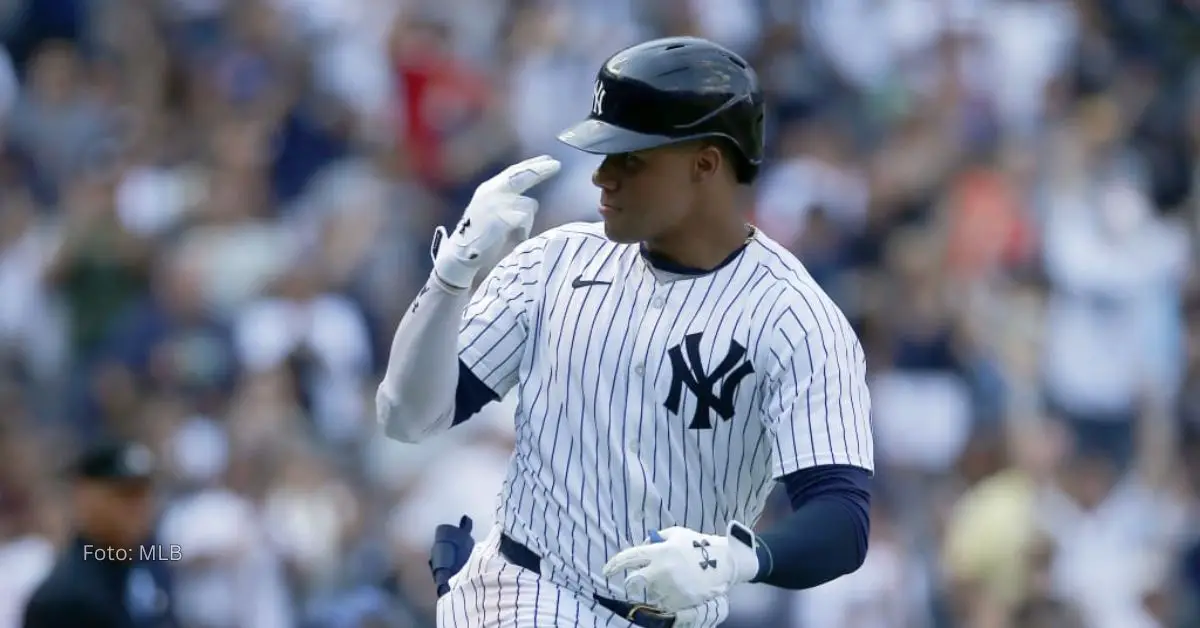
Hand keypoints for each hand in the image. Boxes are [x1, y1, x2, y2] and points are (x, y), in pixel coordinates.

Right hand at [431, 154, 560, 289]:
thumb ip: (507, 201)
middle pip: (521, 175)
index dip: (531, 164)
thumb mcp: (491, 211)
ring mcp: (496, 204)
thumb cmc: (479, 237)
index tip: (548, 159)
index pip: (513, 172)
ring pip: (529, 204)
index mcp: (488, 189)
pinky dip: (525, 229)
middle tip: (557, 165)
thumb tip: (531, 199)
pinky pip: (525, 218)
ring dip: (528, 220)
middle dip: (540, 169)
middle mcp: (491, 192)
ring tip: (517, 233)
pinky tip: (516, 238)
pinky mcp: (502, 218)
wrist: (461, 254)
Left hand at [602, 521, 761, 611]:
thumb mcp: (677, 533)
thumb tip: (642, 546)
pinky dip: (667, 595)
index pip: (629, 558)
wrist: (724, 563)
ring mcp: (669, 588)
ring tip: (672, 578)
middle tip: (640, 579)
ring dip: (655, 587)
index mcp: (659, 552)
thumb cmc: (699, 545)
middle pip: (634, 581)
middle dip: (634, 581)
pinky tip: (679, 586)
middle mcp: (661, 571)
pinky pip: (663, 601)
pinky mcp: (678, 601)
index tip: (605, 571)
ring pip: (650, 592)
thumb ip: (657, 539)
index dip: (614, 565)